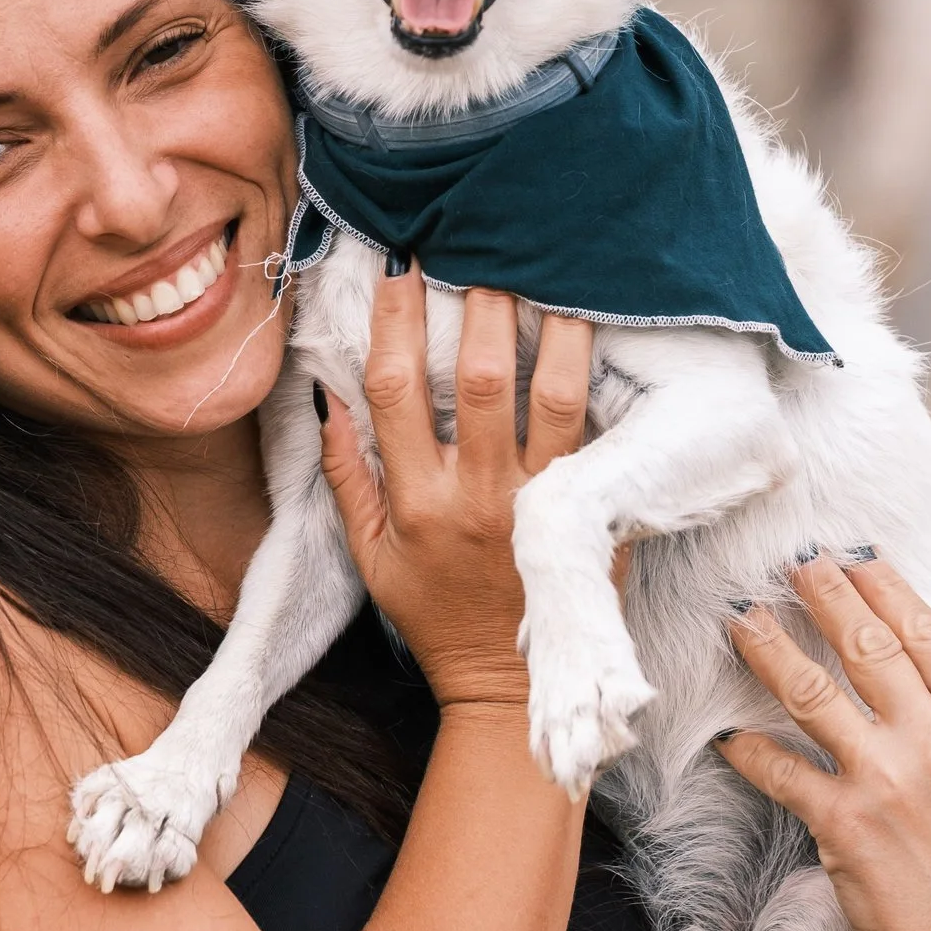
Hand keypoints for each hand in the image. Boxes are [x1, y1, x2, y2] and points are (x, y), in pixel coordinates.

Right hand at [317, 270, 593, 712]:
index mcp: (415, 500)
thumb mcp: (370, 556)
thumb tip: (328, 396)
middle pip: (480, 377)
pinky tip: (603, 329)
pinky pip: (597, 435)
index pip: (395, 388)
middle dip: (482, 301)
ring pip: (553, 396)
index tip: (402, 262)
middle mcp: (476, 495)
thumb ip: (347, 475)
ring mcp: (536, 503)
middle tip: (489, 240)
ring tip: (557, 268)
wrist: (505, 690)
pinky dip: (601, 379)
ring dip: (555, 326)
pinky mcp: (584, 516)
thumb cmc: (435, 616)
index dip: (396, 319)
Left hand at [715, 551, 930, 930]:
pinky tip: (723, 737)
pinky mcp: (842, 822)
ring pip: (813, 688)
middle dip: (824, 594)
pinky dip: (746, 749)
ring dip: (767, 645)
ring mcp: (890, 779)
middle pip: (870, 643)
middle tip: (791, 563)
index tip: (860, 560)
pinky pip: (778, 766)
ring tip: (737, 618)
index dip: (890, 589)